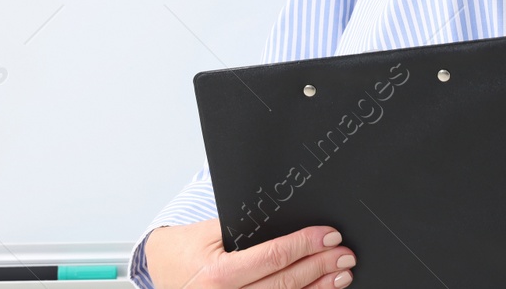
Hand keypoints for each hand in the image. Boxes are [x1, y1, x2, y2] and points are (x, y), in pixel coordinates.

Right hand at [144, 218, 356, 288]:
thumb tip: (290, 222)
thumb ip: (248, 231)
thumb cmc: (185, 249)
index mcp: (218, 274)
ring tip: (340, 275)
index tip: (329, 235)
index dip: (305, 245)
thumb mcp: (210, 231)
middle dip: (319, 266)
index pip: (273, 257)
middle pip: (284, 284)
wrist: (161, 269)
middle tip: (344, 254)